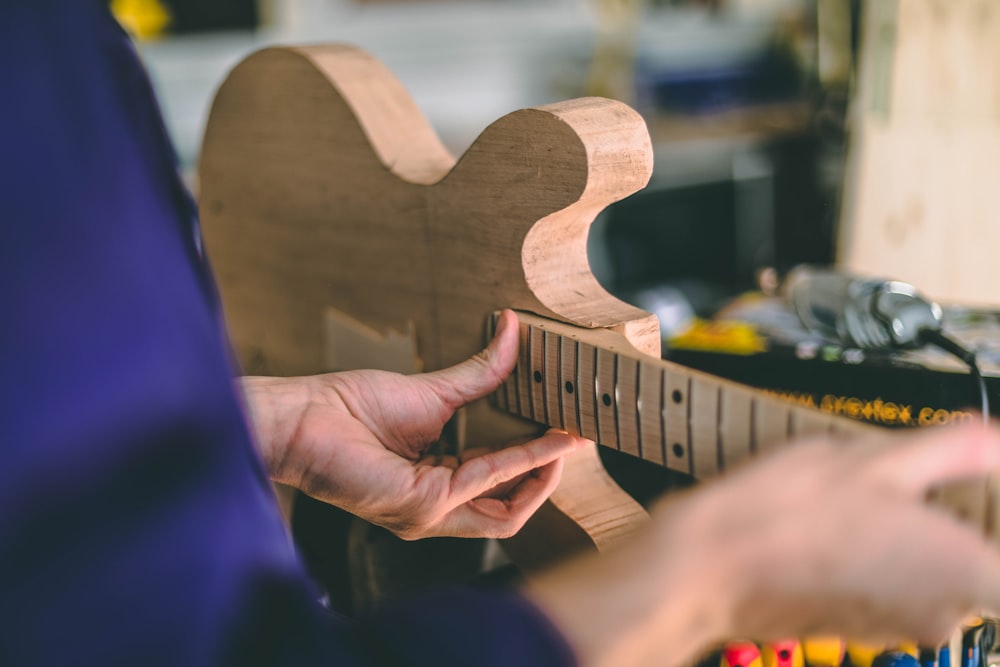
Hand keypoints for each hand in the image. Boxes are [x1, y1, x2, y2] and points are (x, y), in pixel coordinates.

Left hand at [241, 310, 586, 538]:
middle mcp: (435, 507)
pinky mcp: (422, 506)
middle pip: (509, 511)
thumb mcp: (433, 391)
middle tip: (573, 441)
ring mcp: (429, 513)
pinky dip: (519, 462)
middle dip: (548, 479)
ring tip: (566, 440)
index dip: (538, 462)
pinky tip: (540, 441)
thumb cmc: (351, 408)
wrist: (308, 415)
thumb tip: (513, 332)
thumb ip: (480, 374)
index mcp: (437, 483)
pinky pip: (485, 483)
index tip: (568, 432)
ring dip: (542, 474)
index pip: (498, 484)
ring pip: (505, 512)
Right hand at [526, 423, 999, 666]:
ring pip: (941, 571)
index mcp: (973, 571)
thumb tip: (993, 438)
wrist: (709, 567)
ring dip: (919, 531)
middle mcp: (948, 613)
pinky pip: (900, 585)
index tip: (981, 486)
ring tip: (866, 490)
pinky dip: (885, 553)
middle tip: (918, 471)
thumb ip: (957, 447)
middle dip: (962, 514)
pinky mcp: (868, 626)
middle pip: (987, 561)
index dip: (998, 510)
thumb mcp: (877, 456)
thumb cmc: (785, 515)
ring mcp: (905, 627)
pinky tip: (843, 519)